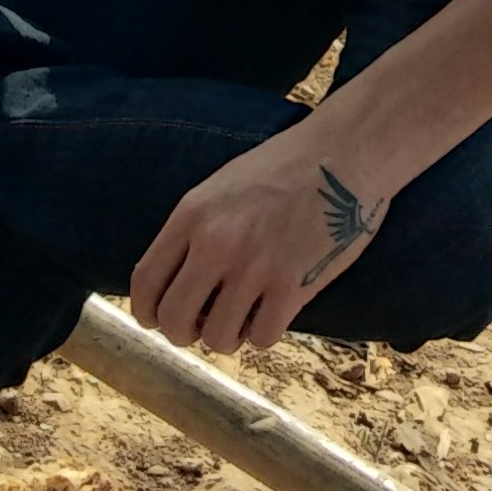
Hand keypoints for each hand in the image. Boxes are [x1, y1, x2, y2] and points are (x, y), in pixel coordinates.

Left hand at [129, 123, 387, 354]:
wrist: (346, 152)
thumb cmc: (287, 166)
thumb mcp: (223, 186)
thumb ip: (196, 228)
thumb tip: (177, 279)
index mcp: (193, 215)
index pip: (146, 282)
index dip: (146, 313)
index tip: (157, 321)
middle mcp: (216, 243)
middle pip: (174, 319)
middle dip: (183, 334)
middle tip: (200, 329)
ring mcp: (254, 266)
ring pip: (218, 338)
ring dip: (227, 338)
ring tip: (243, 320)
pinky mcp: (293, 285)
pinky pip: (261, 338)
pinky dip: (263, 335)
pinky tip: (273, 315)